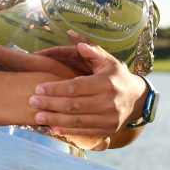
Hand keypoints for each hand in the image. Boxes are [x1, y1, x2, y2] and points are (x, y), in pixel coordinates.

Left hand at [29, 31, 146, 138]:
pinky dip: (67, 131)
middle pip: (73, 105)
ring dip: (54, 119)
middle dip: (50, 104)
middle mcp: (108, 102)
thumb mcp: (108, 60)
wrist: (137, 99)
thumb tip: (74, 38)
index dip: (55, 88)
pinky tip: (52, 128)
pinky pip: (84, 132)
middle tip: (32, 102)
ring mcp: (109, 118)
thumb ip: (91, 50)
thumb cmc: (116, 76)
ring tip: (37, 116)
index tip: (38, 88)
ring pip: (77, 121)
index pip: (75, 87)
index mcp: (106, 82)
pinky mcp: (107, 130)